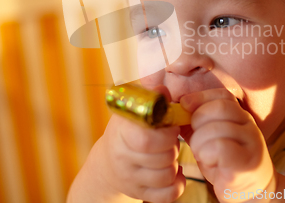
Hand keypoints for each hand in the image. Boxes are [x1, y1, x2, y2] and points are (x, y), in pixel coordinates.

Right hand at [68, 105, 185, 202]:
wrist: (107, 164)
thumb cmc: (127, 132)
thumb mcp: (133, 111)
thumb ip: (151, 98)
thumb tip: (163, 91)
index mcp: (121, 133)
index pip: (147, 139)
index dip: (167, 133)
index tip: (170, 126)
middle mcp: (123, 158)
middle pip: (163, 158)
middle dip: (173, 147)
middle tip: (170, 140)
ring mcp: (130, 179)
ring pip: (167, 176)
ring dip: (175, 164)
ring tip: (168, 154)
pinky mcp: (139, 194)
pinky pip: (168, 195)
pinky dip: (177, 184)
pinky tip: (173, 173)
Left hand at [180, 88, 274, 202]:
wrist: (250, 191)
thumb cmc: (224, 163)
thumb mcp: (210, 138)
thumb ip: (197, 123)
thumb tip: (176, 109)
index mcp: (240, 116)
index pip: (223, 95)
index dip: (200, 97)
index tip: (184, 105)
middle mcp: (249, 125)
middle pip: (219, 108)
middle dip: (198, 121)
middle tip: (194, 140)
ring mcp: (251, 143)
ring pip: (217, 129)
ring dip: (200, 143)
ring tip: (202, 155)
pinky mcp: (247, 163)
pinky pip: (221, 149)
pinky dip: (208, 155)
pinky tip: (210, 163)